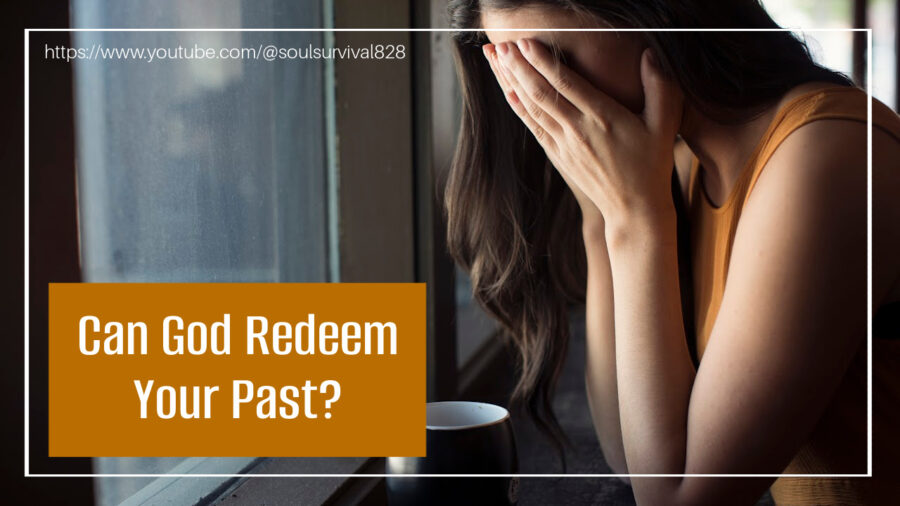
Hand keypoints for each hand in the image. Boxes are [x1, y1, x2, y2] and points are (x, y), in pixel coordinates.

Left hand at [483, 39, 681, 239]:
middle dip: (518, 67)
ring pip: (532, 108)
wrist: (634, 209)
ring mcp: (565, 145)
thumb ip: (660, 87)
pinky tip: (507, 91)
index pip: (566, 84)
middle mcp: (578, 130)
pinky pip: (534, 127)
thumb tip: (650, 54)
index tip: (525, 42)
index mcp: (603, 117)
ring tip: (495, 59)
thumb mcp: (665, 125)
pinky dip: (519, 108)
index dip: (543, 62)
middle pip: (541, 93)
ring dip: (511, 82)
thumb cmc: (652, 164)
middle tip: (499, 44)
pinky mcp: (558, 156)